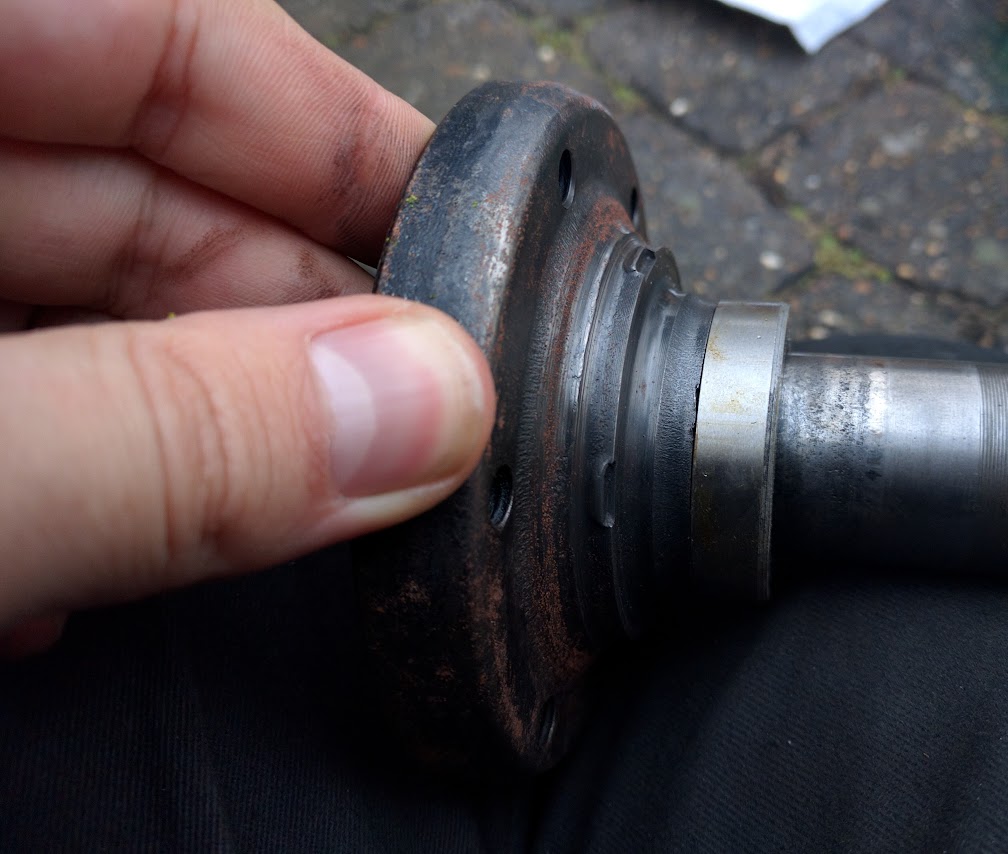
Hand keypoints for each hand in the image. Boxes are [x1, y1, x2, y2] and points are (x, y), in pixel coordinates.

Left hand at [0, 0, 494, 653]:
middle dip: (281, 315)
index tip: (465, 239)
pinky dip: (66, 468)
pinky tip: (82, 558)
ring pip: (75, 298)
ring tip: (242, 524)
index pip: (163, 25)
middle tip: (397, 428)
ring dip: (175, 423)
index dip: (338, 130)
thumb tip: (420, 409)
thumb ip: (168, 438)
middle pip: (136, 178)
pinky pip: (1, 387)